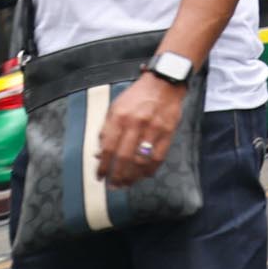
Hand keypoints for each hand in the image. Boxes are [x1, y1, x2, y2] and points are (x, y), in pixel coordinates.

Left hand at [93, 71, 184, 186]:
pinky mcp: (168, 132)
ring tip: (126, 184)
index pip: (108, 148)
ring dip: (132, 176)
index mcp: (119, 117)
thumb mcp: (115, 108)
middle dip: (117, 175)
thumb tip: (99, 154)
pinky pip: (159, 156)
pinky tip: (144, 175)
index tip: (99, 177)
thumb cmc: (137, 96)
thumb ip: (106, 130)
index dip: (103, 166)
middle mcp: (136, 124)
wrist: (165, 82)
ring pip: (141, 160)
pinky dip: (151, 169)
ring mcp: (154, 128)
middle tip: (113, 186)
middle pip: (124, 157)